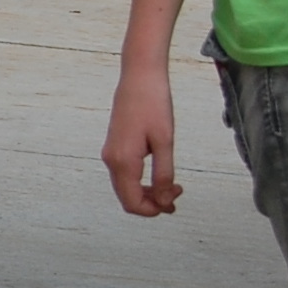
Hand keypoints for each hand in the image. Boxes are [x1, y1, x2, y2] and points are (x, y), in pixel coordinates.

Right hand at [101, 63, 182, 216]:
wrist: (139, 77)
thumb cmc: (153, 103)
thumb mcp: (165, 141)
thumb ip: (164, 174)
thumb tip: (165, 200)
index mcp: (123, 162)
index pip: (132, 202)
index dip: (153, 211)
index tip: (173, 205)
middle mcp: (111, 161)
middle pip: (127, 198)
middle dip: (151, 203)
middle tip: (176, 196)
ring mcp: (110, 154)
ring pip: (125, 187)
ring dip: (147, 192)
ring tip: (172, 186)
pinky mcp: (114, 147)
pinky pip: (124, 175)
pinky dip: (140, 181)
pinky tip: (158, 173)